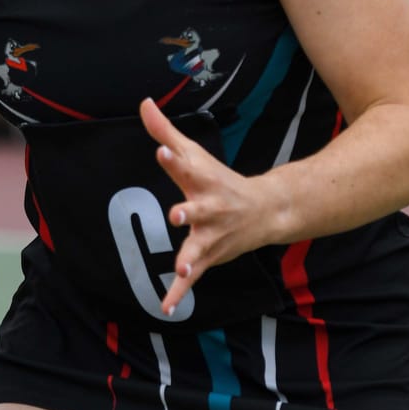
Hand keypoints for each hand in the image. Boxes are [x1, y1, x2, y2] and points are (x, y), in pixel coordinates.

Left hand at [139, 97, 269, 316]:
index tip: (163, 151)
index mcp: (202, 180)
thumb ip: (164, 130)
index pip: (187, 165)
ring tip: (183, 267)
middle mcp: (209, 208)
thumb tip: (143, 102)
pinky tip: (165, 307)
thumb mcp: (193, 153)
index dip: (174, 158)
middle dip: (188, 211)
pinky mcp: (209, 256)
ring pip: (200, 248)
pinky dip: (180, 293)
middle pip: (197, 209)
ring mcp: (211, 235)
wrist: (264, 212)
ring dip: (191, 258)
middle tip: (178, 214)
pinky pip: (193, 277)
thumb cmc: (219, 179)